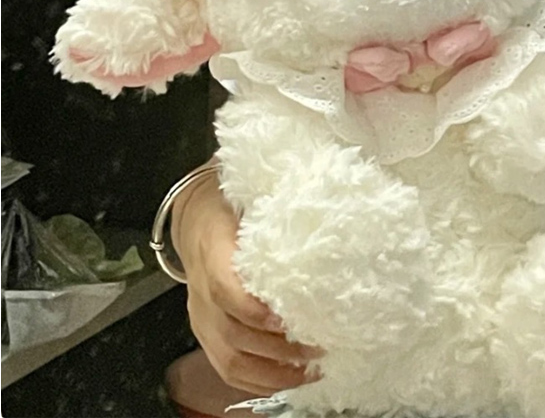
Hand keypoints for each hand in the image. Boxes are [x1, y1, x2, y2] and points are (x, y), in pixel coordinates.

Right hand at [172, 169, 322, 394]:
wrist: (194, 213)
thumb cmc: (230, 195)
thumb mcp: (249, 184)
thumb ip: (281, 191)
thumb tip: (329, 191)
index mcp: (211, 245)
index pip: (225, 288)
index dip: (256, 309)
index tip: (290, 318)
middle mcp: (200, 287)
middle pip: (233, 332)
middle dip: (279, 347)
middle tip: (322, 346)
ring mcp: (200, 315)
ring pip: (231, 358)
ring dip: (274, 371)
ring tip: (315, 369)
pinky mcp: (206, 332)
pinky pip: (228, 368)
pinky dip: (261, 381)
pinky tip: (294, 380)